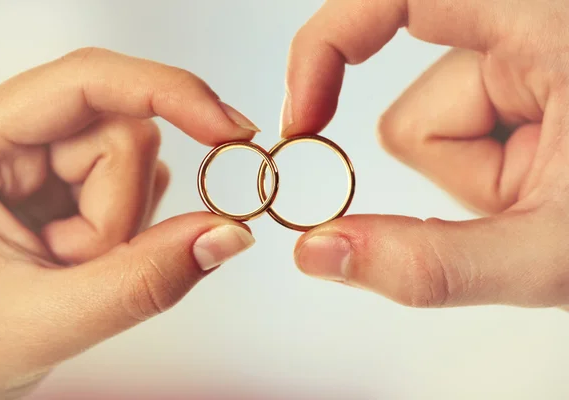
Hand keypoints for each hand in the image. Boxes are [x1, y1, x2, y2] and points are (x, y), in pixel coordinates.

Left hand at [0, 48, 258, 398]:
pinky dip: (127, 228)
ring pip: (137, 160)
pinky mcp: (66, 177)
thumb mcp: (43, 321)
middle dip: (123, 212)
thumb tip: (227, 234)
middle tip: (75, 264)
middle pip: (124, 131)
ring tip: (66, 267)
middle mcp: (7, 132)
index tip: (231, 130)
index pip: (86, 81)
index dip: (169, 94)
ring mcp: (39, 155)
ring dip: (124, 226)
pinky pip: (136, 183)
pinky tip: (81, 257)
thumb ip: (141, 281)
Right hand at [285, 0, 568, 307]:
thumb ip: (430, 261)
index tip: (305, 116)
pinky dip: (495, 172)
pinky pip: (468, 134)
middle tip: (533, 200)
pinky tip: (552, 184)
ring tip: (554, 195)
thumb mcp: (555, 252)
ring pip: (440, 129)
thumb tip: (319, 251)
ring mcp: (530, 62)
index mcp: (547, 25)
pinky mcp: (530, 90)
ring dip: (482, 178)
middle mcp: (533, 30)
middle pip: (415, 111)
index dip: (328, 47)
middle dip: (455, 173)